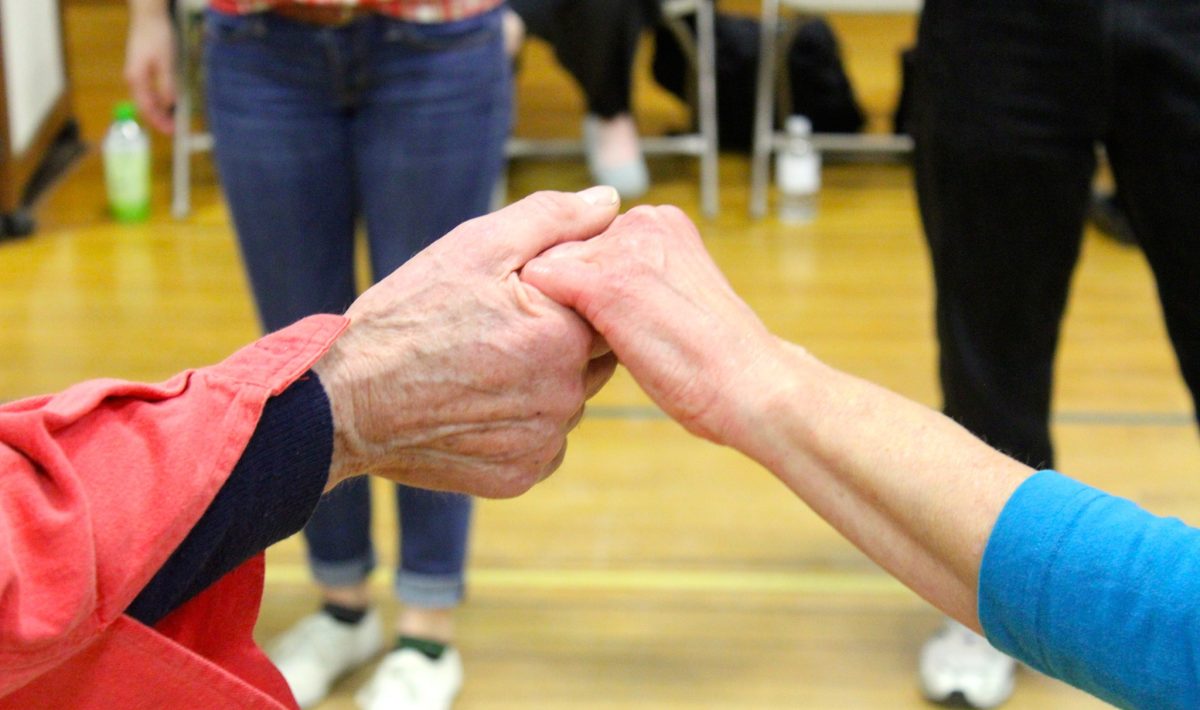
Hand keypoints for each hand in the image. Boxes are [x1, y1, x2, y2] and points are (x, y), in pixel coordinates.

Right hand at [124, 3, 176, 133]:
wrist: (148, 16)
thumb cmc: (157, 36)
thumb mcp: (166, 62)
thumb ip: (167, 85)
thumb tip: (169, 105)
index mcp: (137, 79)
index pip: (147, 107)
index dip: (159, 121)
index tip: (171, 132)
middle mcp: (133, 78)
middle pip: (145, 105)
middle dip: (158, 119)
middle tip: (173, 129)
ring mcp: (136, 73)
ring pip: (146, 98)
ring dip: (159, 110)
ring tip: (172, 119)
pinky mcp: (141, 68)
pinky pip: (148, 90)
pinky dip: (157, 99)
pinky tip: (167, 103)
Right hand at [314, 188, 620, 497]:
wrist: (345, 400)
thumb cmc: (408, 316)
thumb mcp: (476, 247)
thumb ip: (553, 219)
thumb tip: (611, 200)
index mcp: (564, 334)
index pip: (606, 308)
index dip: (569, 295)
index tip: (527, 294)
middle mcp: (563, 395)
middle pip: (591, 358)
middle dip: (560, 338)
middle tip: (501, 329)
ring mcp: (541, 441)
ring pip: (566, 401)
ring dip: (542, 383)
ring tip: (483, 366)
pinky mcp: (518, 476)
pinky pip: (542, 442)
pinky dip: (521, 424)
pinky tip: (478, 405)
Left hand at [521, 205, 787, 451]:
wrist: (750, 386)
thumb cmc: (713, 360)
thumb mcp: (673, 296)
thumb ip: (636, 279)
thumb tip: (586, 291)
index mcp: (661, 221)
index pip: (586, 241)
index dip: (578, 285)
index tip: (597, 320)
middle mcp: (641, 221)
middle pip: (564, 251)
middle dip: (566, 294)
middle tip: (598, 337)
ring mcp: (623, 250)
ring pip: (549, 269)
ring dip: (555, 309)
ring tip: (597, 346)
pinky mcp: (606, 284)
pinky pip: (542, 286)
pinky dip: (541, 317)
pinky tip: (562, 347)